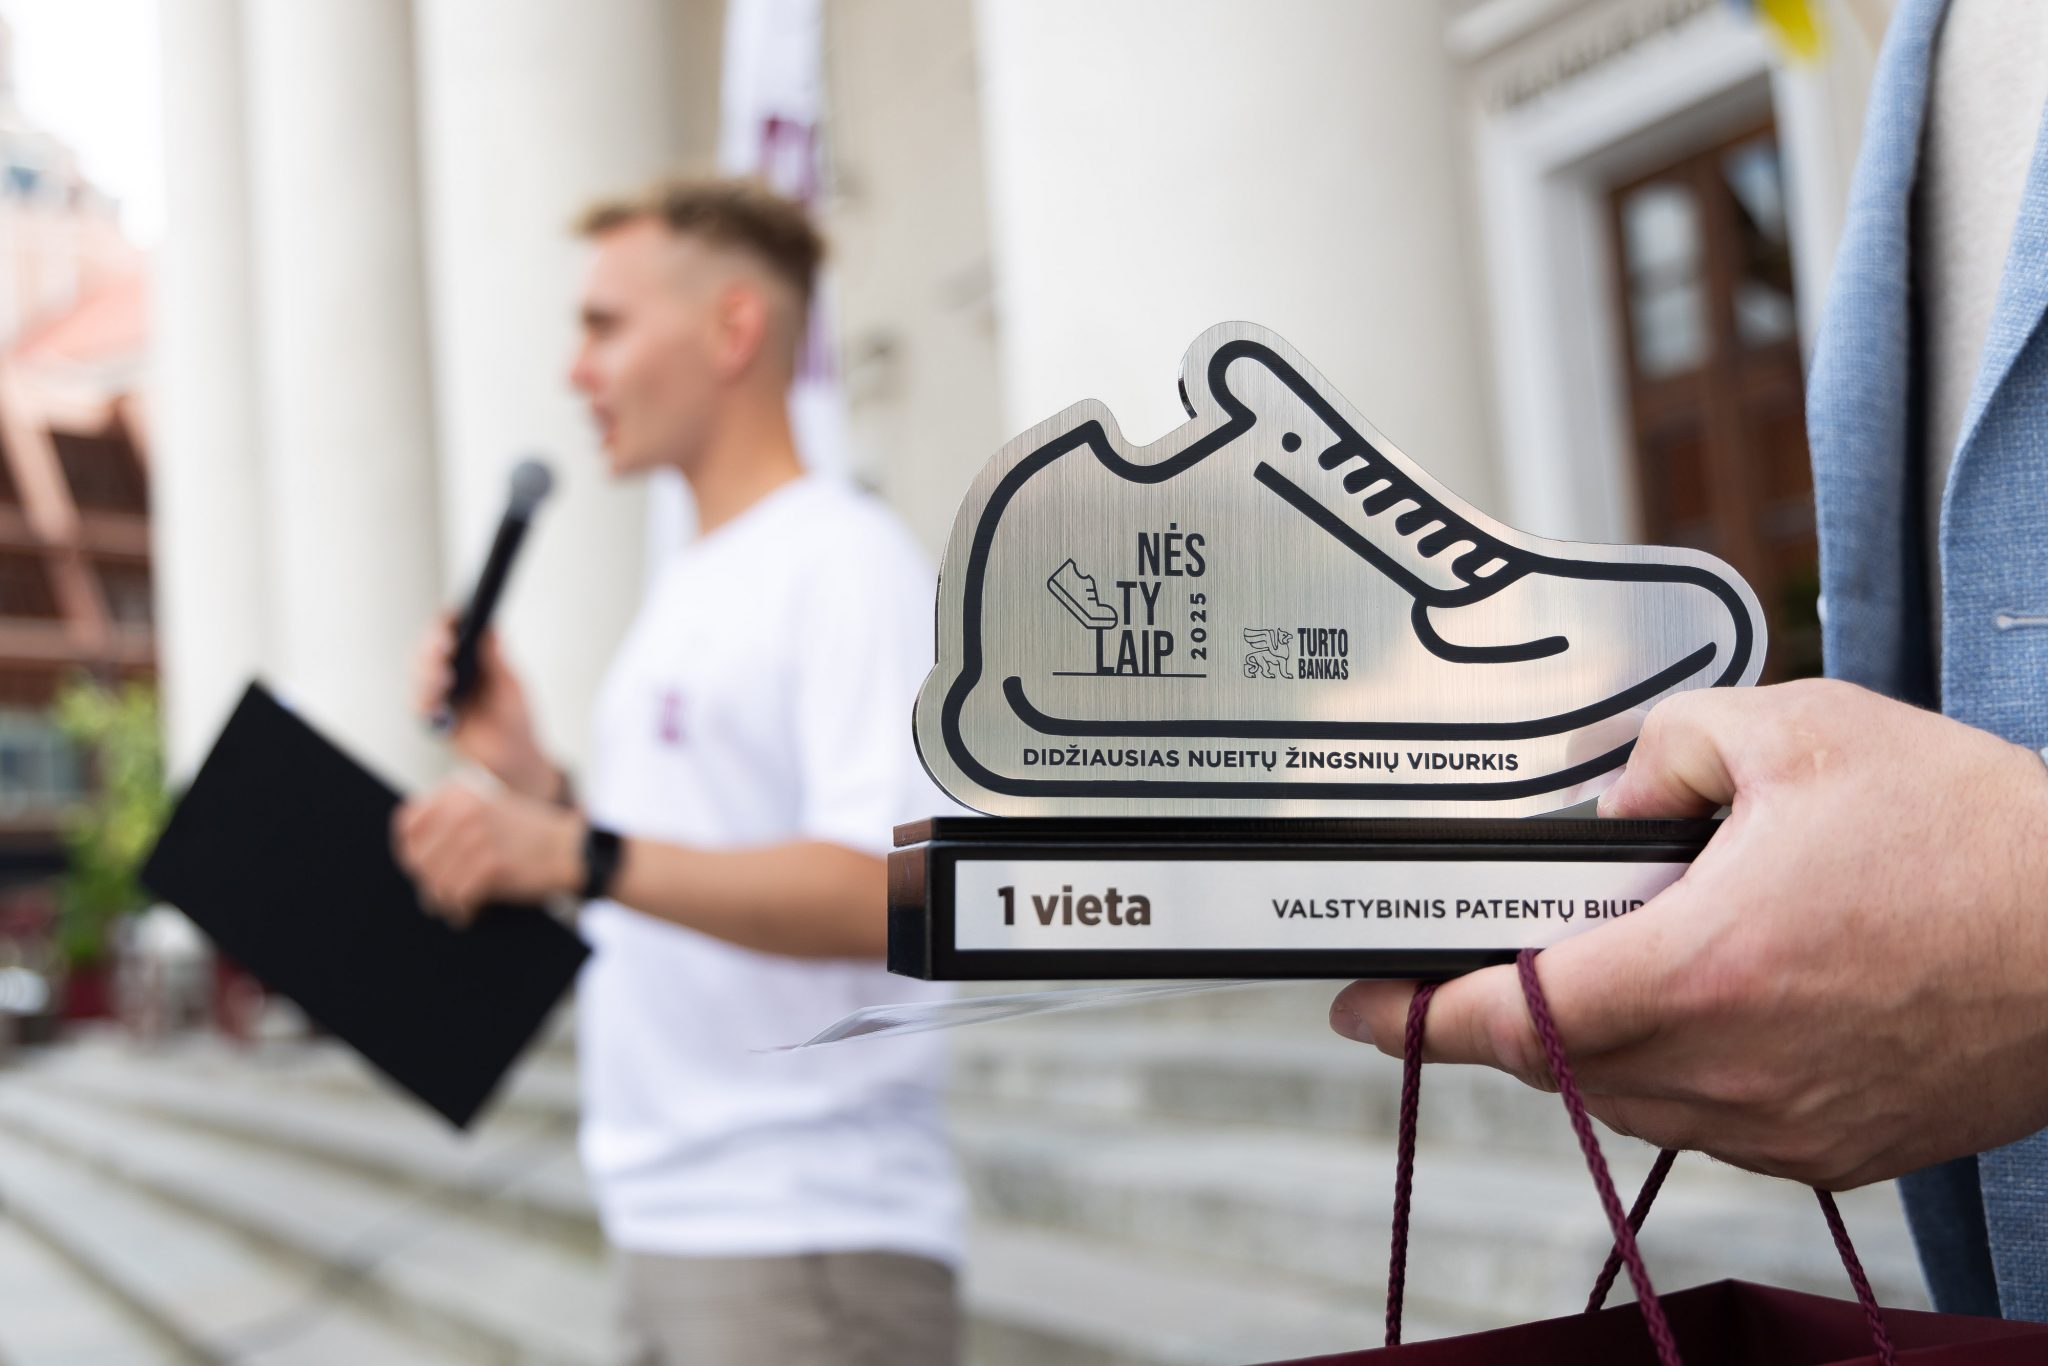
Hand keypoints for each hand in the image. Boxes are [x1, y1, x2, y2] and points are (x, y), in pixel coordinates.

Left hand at [391, 783, 582, 926]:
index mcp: (459, 793)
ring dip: (443, 900)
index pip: (407, 824)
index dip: (409, 850)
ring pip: (435, 881)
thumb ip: (452, 817)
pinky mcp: (490, 866)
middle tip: (440, 893)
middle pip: (417, 857)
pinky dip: (461, 910)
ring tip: (456, 906)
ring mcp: (476, 837)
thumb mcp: (489, 806)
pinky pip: (457, 896)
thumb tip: (410, 852)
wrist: (571, 849)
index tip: (420, 866)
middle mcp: (464, 811)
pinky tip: (470, 913)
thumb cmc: (529, 834)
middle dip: (426, 881)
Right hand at [413, 616, 557, 799]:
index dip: (448, 620)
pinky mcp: (434, 717)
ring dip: (428, 671)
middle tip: (444, 644)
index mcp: (470, 656)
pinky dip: (425, 702)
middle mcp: (450, 670)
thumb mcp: (510, 685)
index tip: (452, 614)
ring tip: (443, 674)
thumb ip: (497, 660)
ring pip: (420, 674)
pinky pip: (420, 706)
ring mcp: (440, 692)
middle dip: (433, 645)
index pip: (452, 630)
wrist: (516, 755)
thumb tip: (490, 628)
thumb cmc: (516, 716)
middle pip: (430, 649)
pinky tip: (436, 700)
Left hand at [1328, 678, 2047, 1188]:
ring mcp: (1784, 1127)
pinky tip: (1724, 999)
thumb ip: (1665, 750)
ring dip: (1600, 1036)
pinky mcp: (1834, 1151)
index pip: (1510, 1014)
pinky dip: (1683, 1066)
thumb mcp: (1797, 732)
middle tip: (1515, 944)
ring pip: (1628, 1095)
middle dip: (1519, 1003)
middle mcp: (1730, 1070)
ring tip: (1640, 954)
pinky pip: (1709, 1121)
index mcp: (1699, 970)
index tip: (1361, 1006)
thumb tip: (1614, 798)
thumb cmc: (1974, 838)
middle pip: (1556, 1059)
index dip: (1414, 1016)